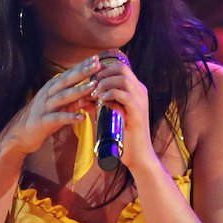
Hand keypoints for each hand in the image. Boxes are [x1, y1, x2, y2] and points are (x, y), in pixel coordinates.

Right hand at [0, 56, 99, 157]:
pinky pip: (58, 118)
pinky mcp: (43, 121)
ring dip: (78, 91)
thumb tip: (91, 98)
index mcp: (51, 89)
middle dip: (82, 72)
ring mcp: (44, 107)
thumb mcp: (59, 108)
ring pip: (63, 97)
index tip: (96, 59)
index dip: (82, 66)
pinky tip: (82, 117)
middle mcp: (47, 95)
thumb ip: (74, 102)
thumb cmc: (41, 118)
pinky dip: (70, 117)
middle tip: (97, 64)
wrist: (19, 134)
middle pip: (66, 81)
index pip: (68, 74)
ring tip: (93, 86)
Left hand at [89, 56, 153, 171]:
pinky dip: (110, 94)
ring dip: (105, 83)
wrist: (137, 155)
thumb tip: (81, 98)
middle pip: (121, 68)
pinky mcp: (138, 111)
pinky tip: (101, 100)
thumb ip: (97, 105)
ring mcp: (140, 100)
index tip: (90, 80)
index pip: (119, 68)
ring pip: (123, 78)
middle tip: (91, 86)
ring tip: (95, 94)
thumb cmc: (122, 136)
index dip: (102, 70)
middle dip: (102, 74)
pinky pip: (124, 95)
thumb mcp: (107, 116)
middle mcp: (140, 91)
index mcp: (135, 89)